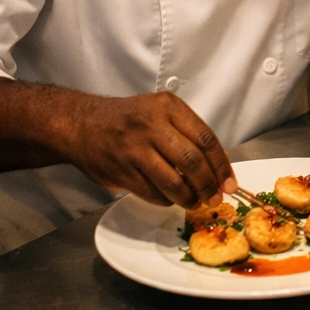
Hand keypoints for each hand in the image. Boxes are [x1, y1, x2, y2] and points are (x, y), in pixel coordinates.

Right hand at [65, 93, 235, 207]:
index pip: (205, 138)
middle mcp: (152, 125)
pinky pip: (152, 192)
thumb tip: (217, 166)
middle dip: (208, 185)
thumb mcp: (160, 112)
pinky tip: (171, 199)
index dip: (221, 165)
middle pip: (192, 161)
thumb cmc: (128, 120)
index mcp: (168, 107)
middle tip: (215, 198)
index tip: (228, 183)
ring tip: (195, 203)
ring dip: (189, 198)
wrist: (81, 125)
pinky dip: (166, 200)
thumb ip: (187, 133)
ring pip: (173, 181)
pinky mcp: (121, 170)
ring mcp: (135, 149)